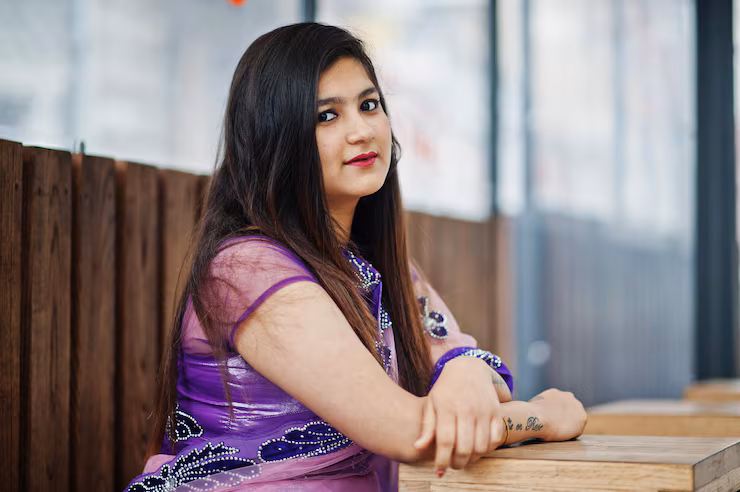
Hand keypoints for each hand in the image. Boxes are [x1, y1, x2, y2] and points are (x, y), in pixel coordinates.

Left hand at [414, 356, 505, 475]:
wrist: (468, 368)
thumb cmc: (445, 389)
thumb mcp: (431, 403)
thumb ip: (426, 426)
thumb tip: (418, 447)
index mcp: (447, 407)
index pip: (445, 441)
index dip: (442, 460)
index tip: (439, 470)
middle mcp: (467, 409)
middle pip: (464, 447)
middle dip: (458, 463)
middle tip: (453, 465)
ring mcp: (484, 410)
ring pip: (481, 446)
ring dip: (473, 459)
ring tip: (465, 458)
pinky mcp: (496, 411)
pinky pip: (496, 438)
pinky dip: (488, 448)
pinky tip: (478, 448)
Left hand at [529, 388, 586, 441]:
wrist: (538, 419)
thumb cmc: (551, 431)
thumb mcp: (567, 436)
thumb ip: (572, 429)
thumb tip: (568, 427)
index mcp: (583, 417)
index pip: (578, 421)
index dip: (569, 424)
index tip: (561, 427)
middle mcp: (578, 404)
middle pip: (572, 409)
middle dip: (565, 413)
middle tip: (555, 420)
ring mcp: (566, 396)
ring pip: (563, 402)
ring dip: (558, 406)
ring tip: (547, 414)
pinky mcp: (554, 391)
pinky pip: (552, 397)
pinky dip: (548, 401)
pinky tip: (542, 408)